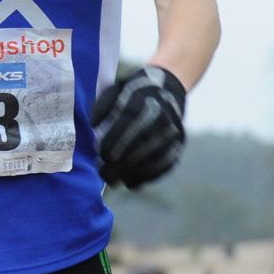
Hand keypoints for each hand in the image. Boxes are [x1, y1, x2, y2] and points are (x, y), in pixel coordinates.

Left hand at [91, 65, 186, 188]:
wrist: (167, 91)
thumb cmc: (133, 94)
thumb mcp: (116, 91)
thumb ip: (103, 107)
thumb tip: (95, 128)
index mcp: (145, 99)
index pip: (130, 121)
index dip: (115, 140)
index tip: (101, 154)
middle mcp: (162, 116)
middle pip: (141, 143)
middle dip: (120, 162)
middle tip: (102, 173)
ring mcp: (173, 133)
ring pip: (152, 158)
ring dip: (131, 173)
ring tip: (112, 180)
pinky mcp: (178, 145)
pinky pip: (164, 165)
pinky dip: (146, 176)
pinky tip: (130, 182)